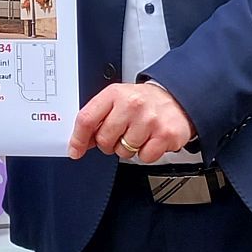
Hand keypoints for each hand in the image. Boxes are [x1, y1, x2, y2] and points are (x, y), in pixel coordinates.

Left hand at [69, 83, 197, 163]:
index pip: (87, 119)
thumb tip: (80, 142)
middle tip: (121, 134)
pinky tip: (151, 139)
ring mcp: (149, 119)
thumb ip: (97, 118)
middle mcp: (131, 104)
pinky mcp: (165, 134)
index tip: (75, 150)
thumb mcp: (116, 100)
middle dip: (109, 143)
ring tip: (138, 134)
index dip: (78, 139)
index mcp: (114, 94)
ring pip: (123, 152)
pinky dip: (146, 153)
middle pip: (104, 140)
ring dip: (128, 149)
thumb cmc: (143, 102)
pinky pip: (144, 157)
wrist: (177, 99)